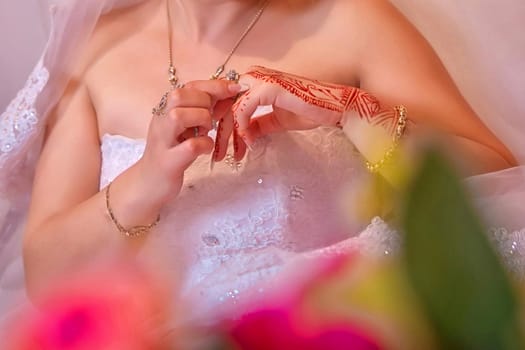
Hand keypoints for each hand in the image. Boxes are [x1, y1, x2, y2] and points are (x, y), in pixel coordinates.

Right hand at [133, 80, 240, 208]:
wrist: (148, 184)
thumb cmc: (172, 154)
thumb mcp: (187, 129)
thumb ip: (204, 111)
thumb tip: (228, 95)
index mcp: (165, 110)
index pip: (189, 86)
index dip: (214, 85)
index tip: (235, 88)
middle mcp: (160, 121)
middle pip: (180, 95)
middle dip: (204, 103)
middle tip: (210, 120)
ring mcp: (162, 141)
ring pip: (179, 116)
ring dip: (202, 121)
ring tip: (205, 132)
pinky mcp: (168, 162)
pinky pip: (191, 146)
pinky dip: (205, 144)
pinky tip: (205, 149)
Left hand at [225, 66, 389, 159]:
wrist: (334, 108)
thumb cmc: (311, 111)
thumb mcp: (277, 121)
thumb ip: (258, 124)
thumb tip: (244, 135)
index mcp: (257, 83)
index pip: (229, 102)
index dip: (222, 124)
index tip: (222, 146)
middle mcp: (256, 77)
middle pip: (225, 104)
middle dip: (221, 132)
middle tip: (218, 155)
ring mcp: (261, 80)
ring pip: (231, 107)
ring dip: (228, 134)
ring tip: (232, 154)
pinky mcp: (268, 87)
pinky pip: (243, 109)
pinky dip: (242, 128)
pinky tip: (248, 142)